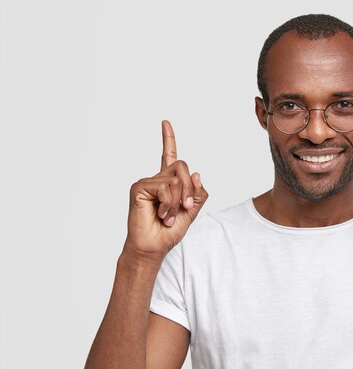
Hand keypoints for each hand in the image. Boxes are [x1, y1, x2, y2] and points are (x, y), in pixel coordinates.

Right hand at [123, 120, 207, 263]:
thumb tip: (196, 174)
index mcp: (168, 182)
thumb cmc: (169, 232)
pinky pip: (164, 187)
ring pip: (176, 179)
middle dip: (189, 189)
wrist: (154, 247)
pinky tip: (161, 215)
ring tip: (168, 216)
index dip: (168, 138)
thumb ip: (198, 193)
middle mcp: (157, 179)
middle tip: (185, 208)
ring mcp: (147, 182)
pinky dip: (168, 204)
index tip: (165, 122)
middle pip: (183, 167)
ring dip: (178, 201)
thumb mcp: (192, 211)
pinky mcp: (139, 187)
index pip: (169, 155)